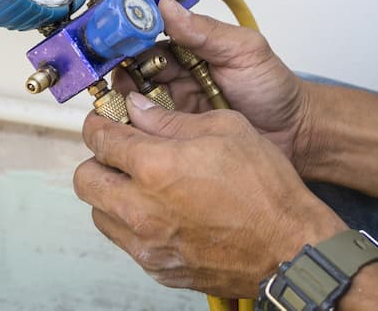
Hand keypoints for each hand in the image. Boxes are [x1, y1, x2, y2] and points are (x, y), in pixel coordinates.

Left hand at [74, 94, 343, 297]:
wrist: (292, 248)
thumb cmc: (267, 190)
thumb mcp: (225, 129)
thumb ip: (170, 119)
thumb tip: (138, 108)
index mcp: (154, 167)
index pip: (99, 139)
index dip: (99, 123)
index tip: (105, 121)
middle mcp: (142, 209)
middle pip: (85, 179)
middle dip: (98, 160)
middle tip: (121, 152)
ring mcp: (148, 244)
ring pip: (100, 213)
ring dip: (113, 193)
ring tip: (143, 182)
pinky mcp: (159, 268)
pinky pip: (126, 241)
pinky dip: (133, 223)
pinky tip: (162, 211)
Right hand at [115, 0, 312, 163]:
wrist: (294, 135)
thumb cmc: (273, 89)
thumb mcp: (245, 51)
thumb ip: (206, 31)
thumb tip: (167, 7)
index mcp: (189, 45)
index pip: (149, 35)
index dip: (128, 35)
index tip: (112, 37)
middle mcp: (176, 72)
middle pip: (133, 67)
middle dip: (117, 70)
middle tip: (112, 77)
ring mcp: (173, 104)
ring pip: (134, 98)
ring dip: (123, 99)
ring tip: (118, 104)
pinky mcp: (175, 133)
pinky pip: (147, 128)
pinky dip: (134, 127)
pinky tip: (127, 128)